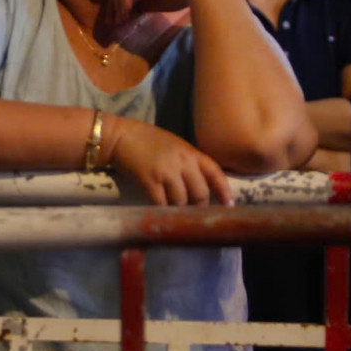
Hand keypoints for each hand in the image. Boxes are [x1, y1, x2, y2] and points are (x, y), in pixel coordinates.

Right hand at [105, 117, 233, 205]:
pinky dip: (162, 210)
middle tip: (194, 214)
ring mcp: (166, 172)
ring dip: (178, 210)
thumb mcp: (174, 146)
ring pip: (181, 201)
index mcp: (190, 152)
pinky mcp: (149, 181)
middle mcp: (182, 162)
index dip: (224, 190)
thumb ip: (187, 163)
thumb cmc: (147, 140)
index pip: (215, 172)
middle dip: (198, 207)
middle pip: (200, 193)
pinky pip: (161, 203)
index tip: (230, 205)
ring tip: (175, 213)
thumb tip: (198, 186)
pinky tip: (159, 211)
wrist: (120, 136)